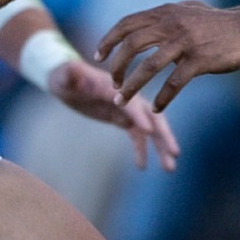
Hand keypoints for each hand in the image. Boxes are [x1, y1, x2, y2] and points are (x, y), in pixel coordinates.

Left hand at [47, 58, 180, 171]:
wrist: (68, 80)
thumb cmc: (64, 77)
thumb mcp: (64, 76)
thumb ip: (70, 75)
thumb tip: (71, 70)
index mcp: (116, 87)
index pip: (130, 101)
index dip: (138, 115)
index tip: (148, 131)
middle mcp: (127, 97)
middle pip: (151, 117)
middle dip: (163, 135)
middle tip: (175, 154)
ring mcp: (127, 109)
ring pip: (150, 130)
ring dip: (161, 147)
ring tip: (170, 168)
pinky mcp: (123, 118)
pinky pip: (137, 136)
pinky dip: (142, 150)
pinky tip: (143, 167)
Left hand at [98, 0, 239, 109]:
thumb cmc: (219, 22)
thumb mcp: (189, 10)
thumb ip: (167, 16)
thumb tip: (150, 20)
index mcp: (165, 13)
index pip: (126, 24)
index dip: (108, 40)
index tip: (98, 56)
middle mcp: (171, 25)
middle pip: (131, 45)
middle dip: (116, 67)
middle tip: (113, 83)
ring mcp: (185, 42)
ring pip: (148, 67)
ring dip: (132, 86)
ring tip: (122, 101)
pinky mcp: (200, 60)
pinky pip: (174, 83)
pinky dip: (162, 98)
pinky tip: (156, 108)